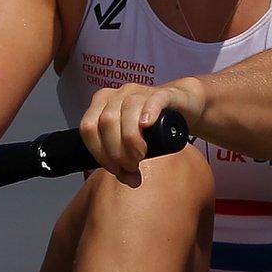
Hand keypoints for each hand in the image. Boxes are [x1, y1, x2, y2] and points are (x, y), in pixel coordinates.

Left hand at [80, 78, 206, 185]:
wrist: (183, 106)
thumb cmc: (154, 125)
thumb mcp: (133, 141)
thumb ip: (125, 159)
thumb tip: (130, 180)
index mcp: (102, 104)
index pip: (88, 128)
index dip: (99, 153)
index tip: (115, 169)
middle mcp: (118, 95)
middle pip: (106, 122)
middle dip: (116, 151)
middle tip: (130, 166)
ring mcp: (141, 91)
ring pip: (127, 111)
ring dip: (131, 140)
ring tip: (140, 156)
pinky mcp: (164, 94)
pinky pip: (153, 100)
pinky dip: (148, 113)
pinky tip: (147, 126)